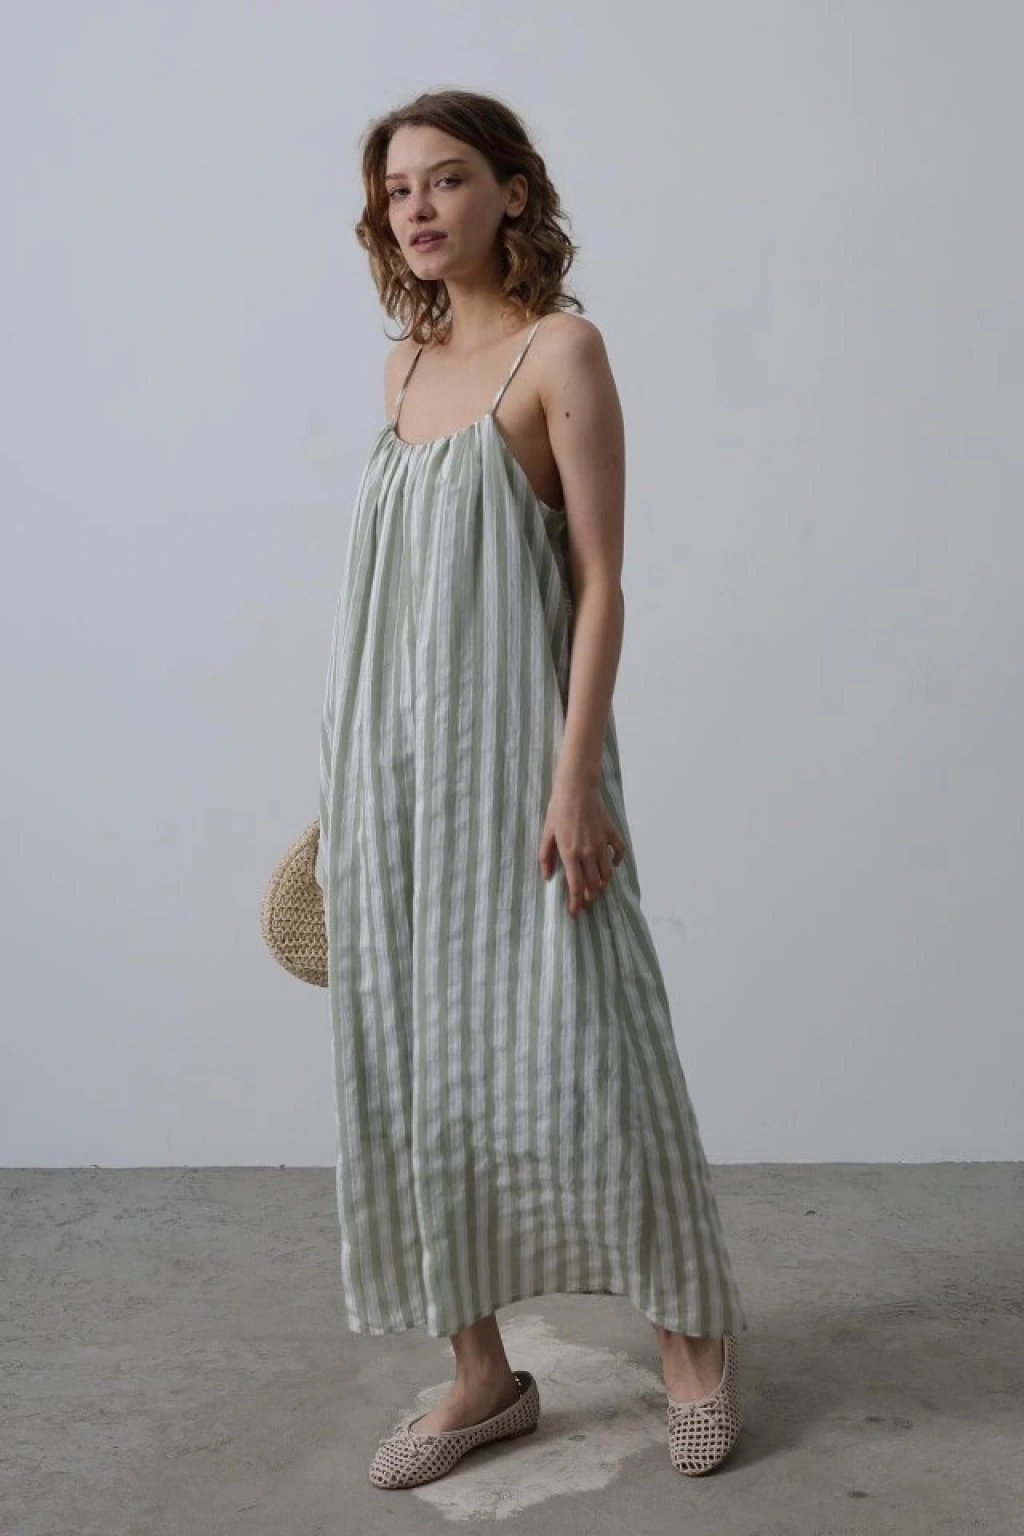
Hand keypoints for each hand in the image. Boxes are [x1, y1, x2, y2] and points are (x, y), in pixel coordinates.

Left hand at [537, 779, 627, 916]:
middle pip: (593, 884)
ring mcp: (602, 844)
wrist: (577, 789)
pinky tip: (613, 865)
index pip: (576, 886)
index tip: (575, 913)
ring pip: (607, 873)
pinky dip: (618, 861)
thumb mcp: (546, 834)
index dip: (576, 902)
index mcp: (570, 854)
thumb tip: (547, 877)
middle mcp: (588, 852)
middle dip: (590, 897)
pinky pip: (619, 852)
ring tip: (596, 887)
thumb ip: (545, 857)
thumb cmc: (558, 810)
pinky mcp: (611, 833)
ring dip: (602, 883)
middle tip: (585, 902)